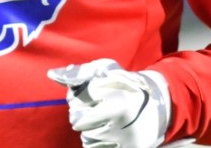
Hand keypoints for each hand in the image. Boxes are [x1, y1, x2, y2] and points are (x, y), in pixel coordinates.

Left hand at [48, 59, 171, 147]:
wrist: (159, 102)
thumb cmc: (124, 83)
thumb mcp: (104, 71)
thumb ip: (78, 73)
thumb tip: (51, 75)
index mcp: (116, 101)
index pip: (76, 106)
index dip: (80, 98)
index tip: (94, 95)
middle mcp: (122, 122)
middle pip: (78, 123)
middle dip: (82, 115)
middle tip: (98, 108)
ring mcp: (126, 139)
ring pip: (86, 139)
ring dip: (89, 130)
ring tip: (104, 120)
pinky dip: (97, 142)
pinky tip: (107, 132)